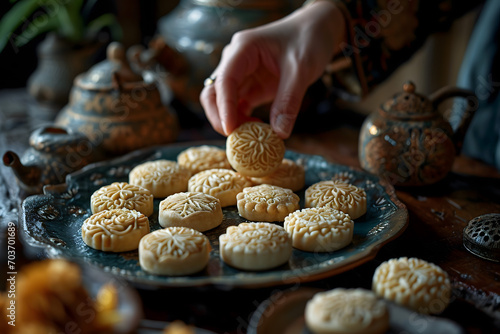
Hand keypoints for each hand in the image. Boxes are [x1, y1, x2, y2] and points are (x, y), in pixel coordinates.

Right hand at [200, 1, 345, 138]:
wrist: (318, 30)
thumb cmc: (308, 40)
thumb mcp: (302, 69)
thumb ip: (289, 100)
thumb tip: (279, 133)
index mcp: (243, 49)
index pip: (225, 80)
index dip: (224, 107)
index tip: (230, 130)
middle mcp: (235, 61)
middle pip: (213, 93)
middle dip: (220, 117)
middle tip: (237, 139)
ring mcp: (242, 74)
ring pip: (223, 103)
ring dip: (233, 121)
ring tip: (253, 135)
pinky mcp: (251, 86)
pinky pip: (238, 107)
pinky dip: (243, 121)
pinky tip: (259, 128)